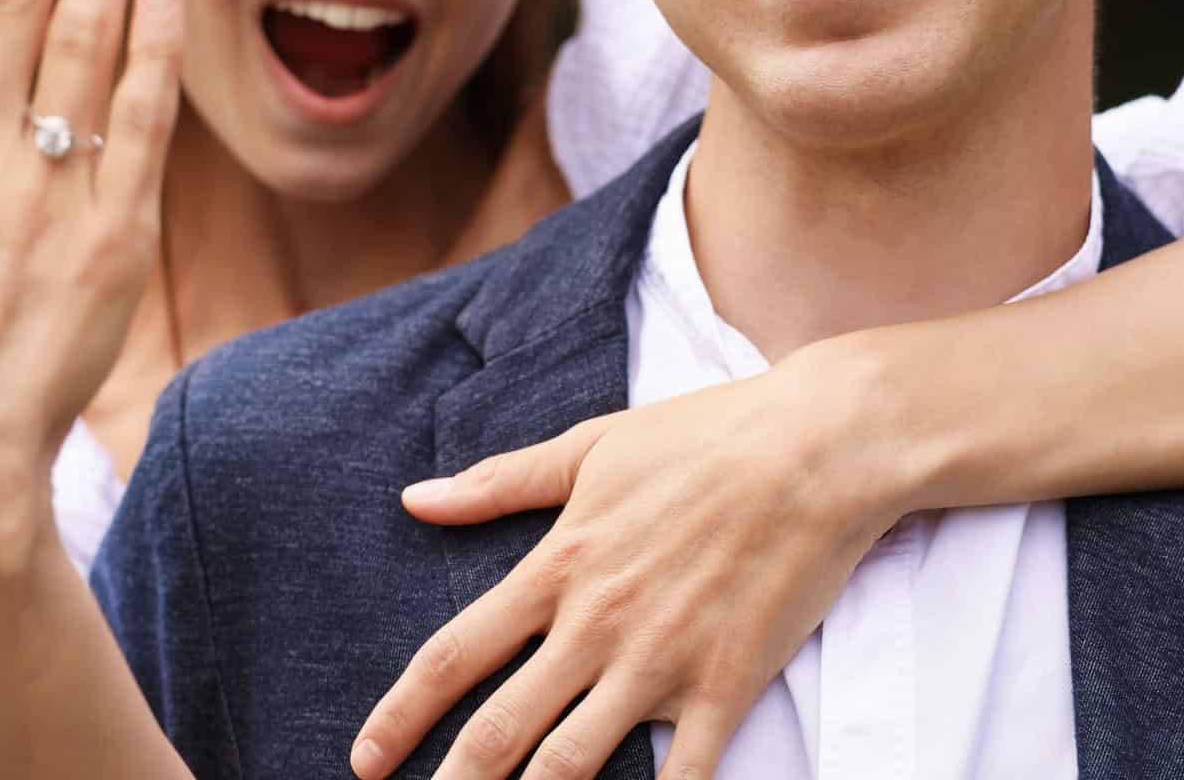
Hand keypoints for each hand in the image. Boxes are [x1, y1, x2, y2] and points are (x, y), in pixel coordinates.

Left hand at [352, 347, 907, 779]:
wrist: (818, 447)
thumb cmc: (705, 437)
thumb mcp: (590, 447)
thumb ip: (500, 483)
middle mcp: (596, 625)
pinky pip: (680, 778)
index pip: (454, 654)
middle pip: (498, 733)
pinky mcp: (725, 687)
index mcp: (558, 566)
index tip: (365, 758)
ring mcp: (660, 663)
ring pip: (571, 767)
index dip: (400, 715)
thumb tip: (415, 499)